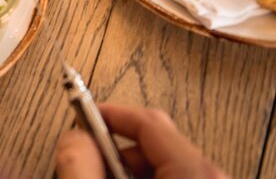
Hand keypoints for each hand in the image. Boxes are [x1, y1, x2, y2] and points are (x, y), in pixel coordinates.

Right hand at [55, 103, 227, 178]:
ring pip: (160, 165)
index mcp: (196, 173)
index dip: (108, 112)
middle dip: (112, 150)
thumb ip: (82, 168)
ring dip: (123, 171)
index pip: (149, 121)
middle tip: (85, 163)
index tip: (80, 110)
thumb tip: (72, 137)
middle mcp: (212, 178)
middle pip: (153, 144)